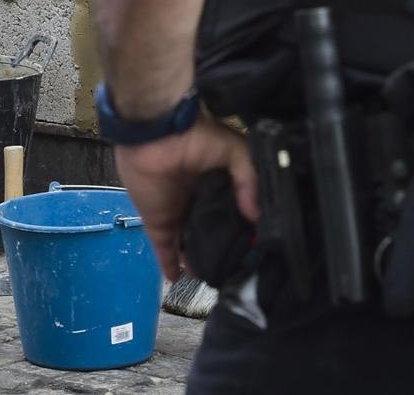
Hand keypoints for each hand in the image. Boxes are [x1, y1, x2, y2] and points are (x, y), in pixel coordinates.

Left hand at [113, 113, 258, 280]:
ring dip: (198, 262)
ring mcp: (177, 213)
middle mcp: (198, 202)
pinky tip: (178, 281)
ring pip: (189, 245)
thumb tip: (257, 216)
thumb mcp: (234, 151)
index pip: (232, 215)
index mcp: (217, 185)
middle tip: (238, 273)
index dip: (244, 233)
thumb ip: (249, 179)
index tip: (257, 252)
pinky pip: (164, 249)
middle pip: (211, 233)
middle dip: (221, 252)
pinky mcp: (157, 221)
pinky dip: (169, 265)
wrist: (155, 132)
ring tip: (214, 282)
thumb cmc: (196, 137)